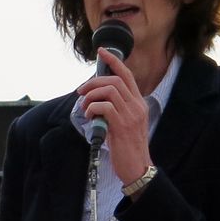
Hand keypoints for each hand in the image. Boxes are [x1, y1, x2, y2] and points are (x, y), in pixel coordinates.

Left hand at [79, 49, 153, 187]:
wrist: (137, 168)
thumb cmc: (128, 147)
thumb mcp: (125, 123)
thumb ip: (116, 109)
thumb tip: (95, 98)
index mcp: (138, 103)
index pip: (127, 75)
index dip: (114, 61)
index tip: (101, 52)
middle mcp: (137, 106)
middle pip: (114, 81)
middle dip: (93, 82)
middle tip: (81, 92)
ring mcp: (131, 115)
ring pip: (109, 91)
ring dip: (90, 96)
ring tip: (85, 108)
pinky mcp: (122, 126)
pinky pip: (104, 107)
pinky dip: (92, 108)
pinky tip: (89, 118)